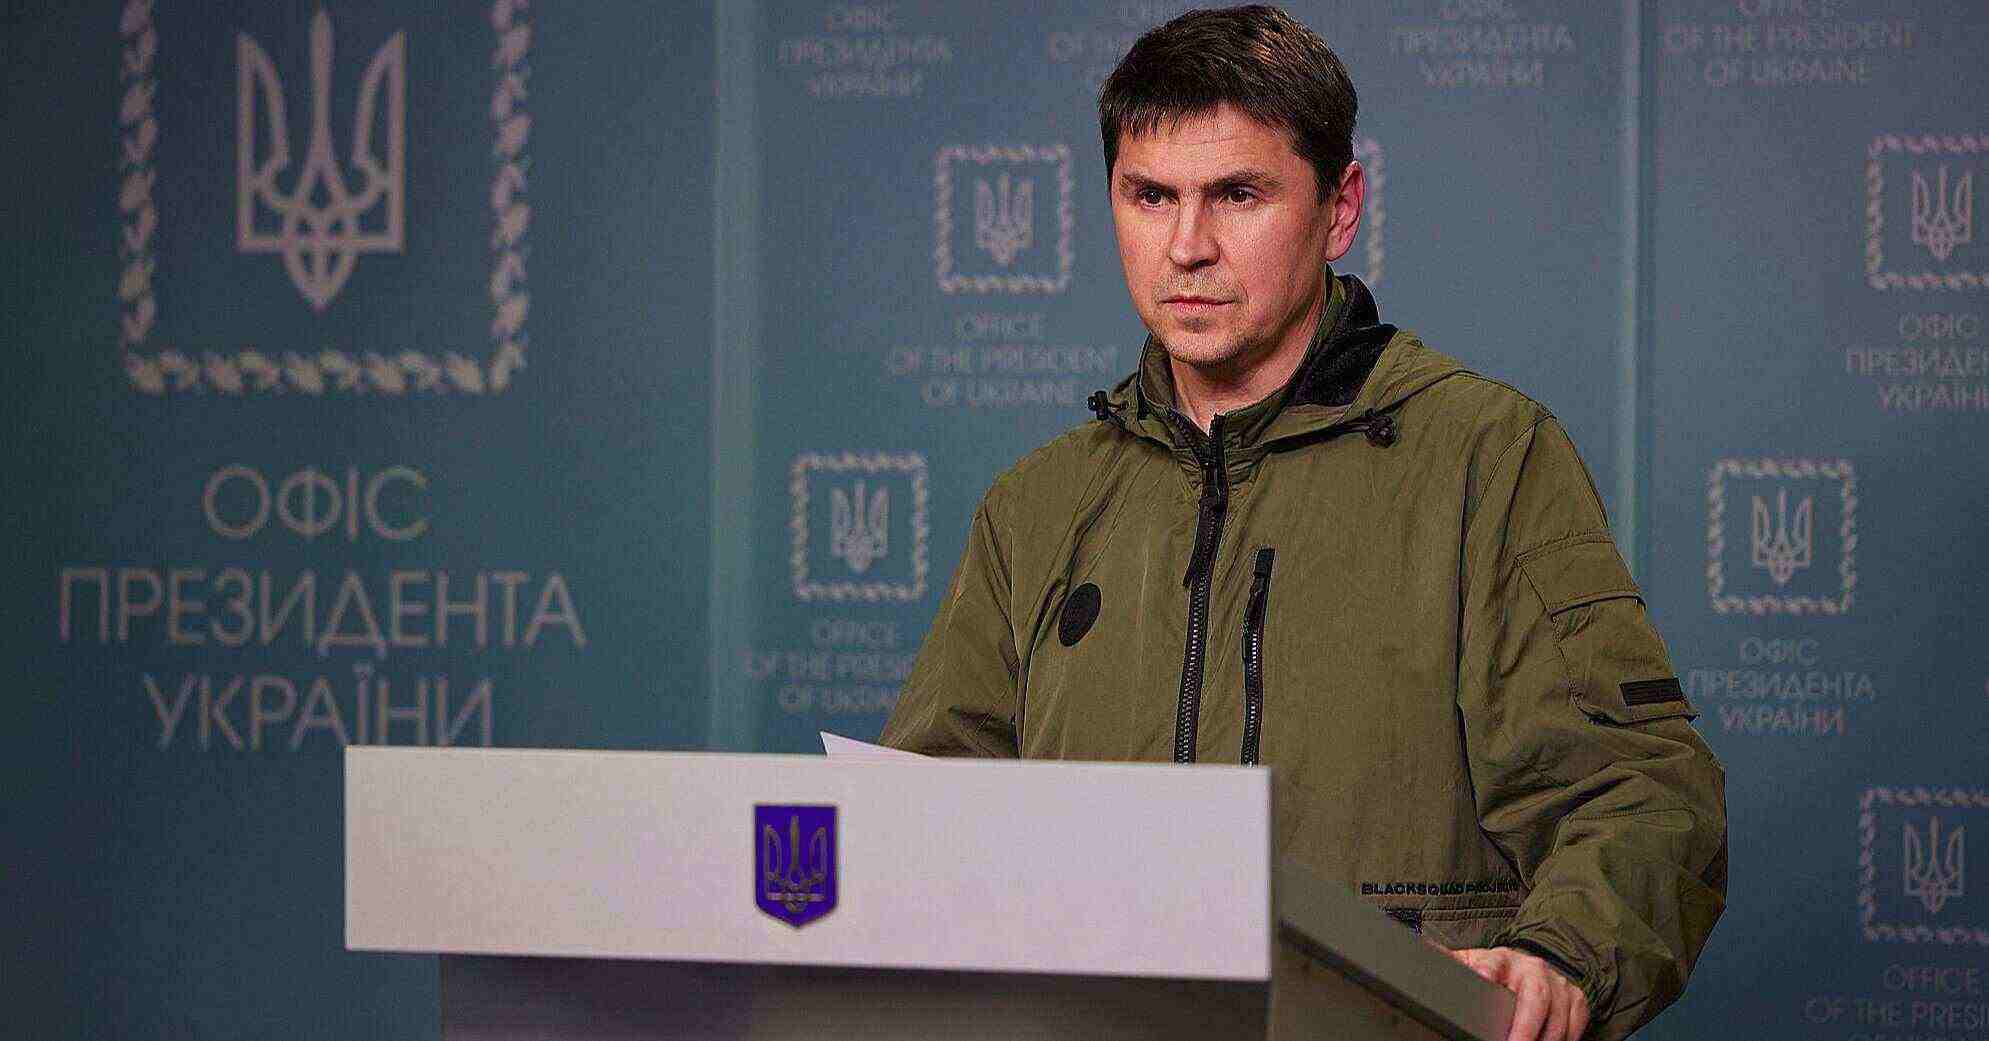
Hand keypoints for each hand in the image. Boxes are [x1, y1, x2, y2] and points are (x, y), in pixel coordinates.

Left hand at [1446, 946, 1588, 1040]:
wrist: (1534, 968)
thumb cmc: (1498, 971)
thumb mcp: (1473, 963)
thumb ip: (1450, 962)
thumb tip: (1420, 950)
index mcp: (1502, 960)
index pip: (1493, 966)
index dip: (1487, 972)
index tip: (1483, 980)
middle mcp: (1533, 969)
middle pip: (1534, 999)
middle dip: (1524, 1028)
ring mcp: (1558, 984)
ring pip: (1557, 1018)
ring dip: (1544, 1039)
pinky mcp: (1577, 1000)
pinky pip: (1574, 1026)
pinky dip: (1564, 1040)